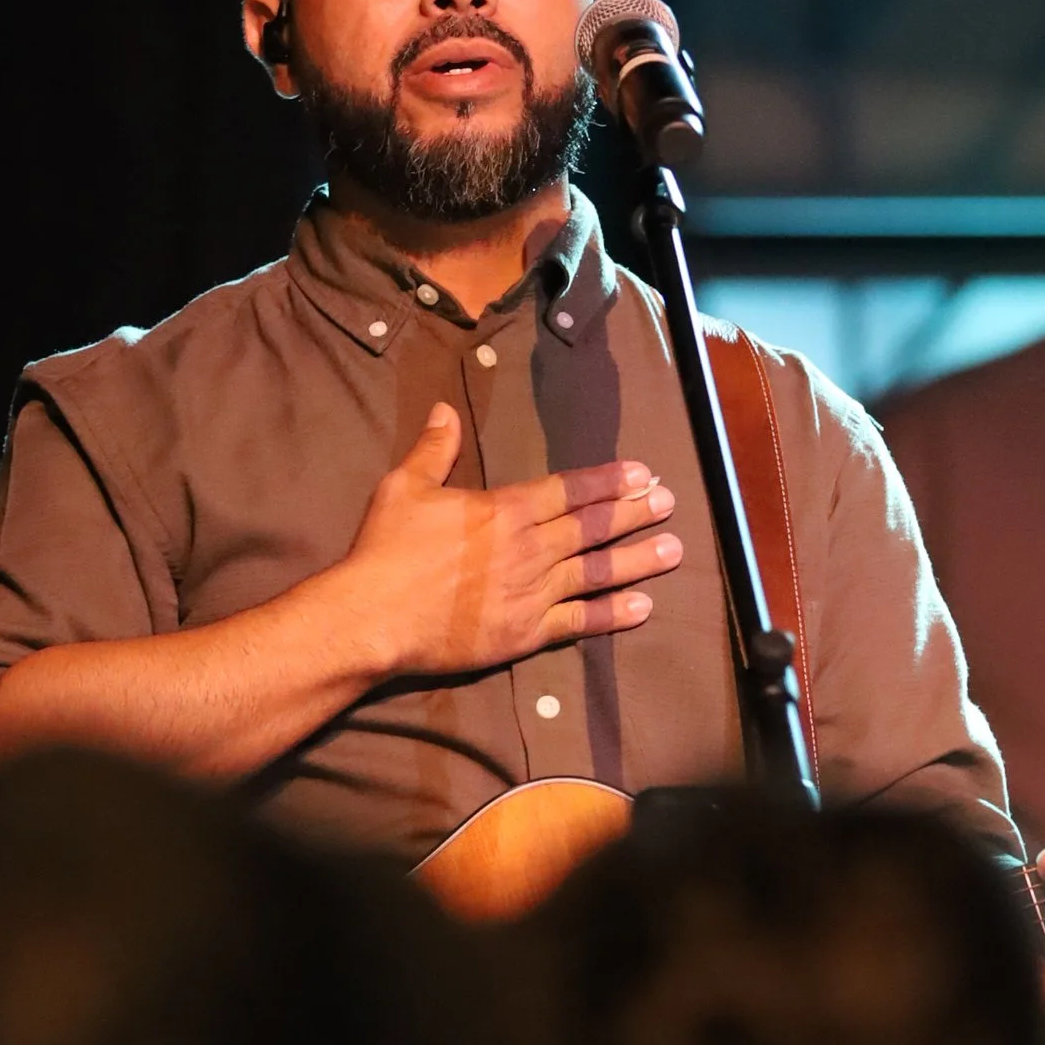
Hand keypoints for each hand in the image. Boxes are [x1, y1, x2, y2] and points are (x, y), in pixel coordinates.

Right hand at [345, 406, 681, 679]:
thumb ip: (434, 449)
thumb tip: (445, 409)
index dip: (607, 481)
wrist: (372, 618)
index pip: (567, 490)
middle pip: (591, 527)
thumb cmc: (386, 550)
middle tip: (669, 502)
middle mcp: (528, 549)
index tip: (642, 473)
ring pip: (595, 572)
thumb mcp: (404, 486)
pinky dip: (612, 615)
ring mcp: (531, 594)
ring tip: (673, 550)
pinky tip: (642, 608)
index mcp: (504, 510)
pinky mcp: (524, 635)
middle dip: (633, 513)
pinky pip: (578, 622)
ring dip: (637, 560)